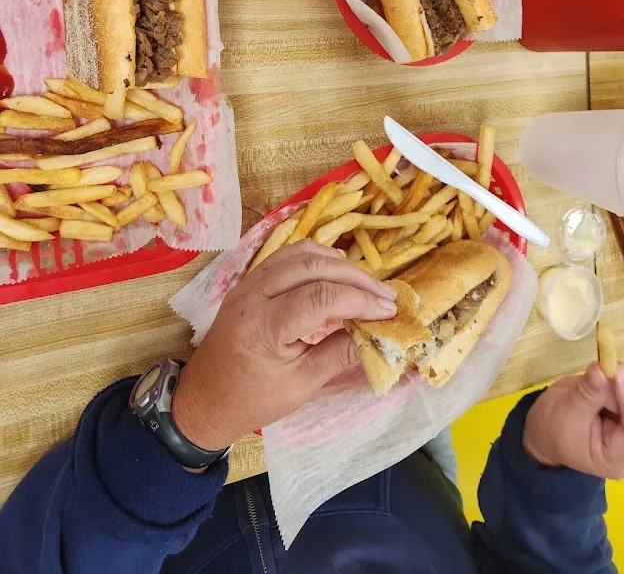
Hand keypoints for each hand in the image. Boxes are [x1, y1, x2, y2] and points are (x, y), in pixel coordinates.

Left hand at [171, 241, 396, 449]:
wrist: (204, 399)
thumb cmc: (252, 400)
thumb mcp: (301, 386)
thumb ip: (339, 354)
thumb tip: (380, 334)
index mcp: (262, 327)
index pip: (321, 297)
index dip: (360, 300)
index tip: (389, 311)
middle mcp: (252, 295)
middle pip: (312, 266)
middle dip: (356, 277)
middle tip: (386, 295)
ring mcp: (248, 283)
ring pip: (300, 253)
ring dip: (338, 263)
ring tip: (367, 284)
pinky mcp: (249, 280)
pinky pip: (287, 256)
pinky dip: (317, 259)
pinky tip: (337, 274)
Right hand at [522, 362, 623, 478]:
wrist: (544, 432)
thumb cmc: (552, 430)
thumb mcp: (566, 411)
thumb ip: (588, 392)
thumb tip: (602, 369)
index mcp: (618, 459)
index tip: (618, 373)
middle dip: (622, 390)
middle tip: (601, 371)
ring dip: (618, 384)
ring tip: (594, 382)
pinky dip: (617, 383)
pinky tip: (600, 382)